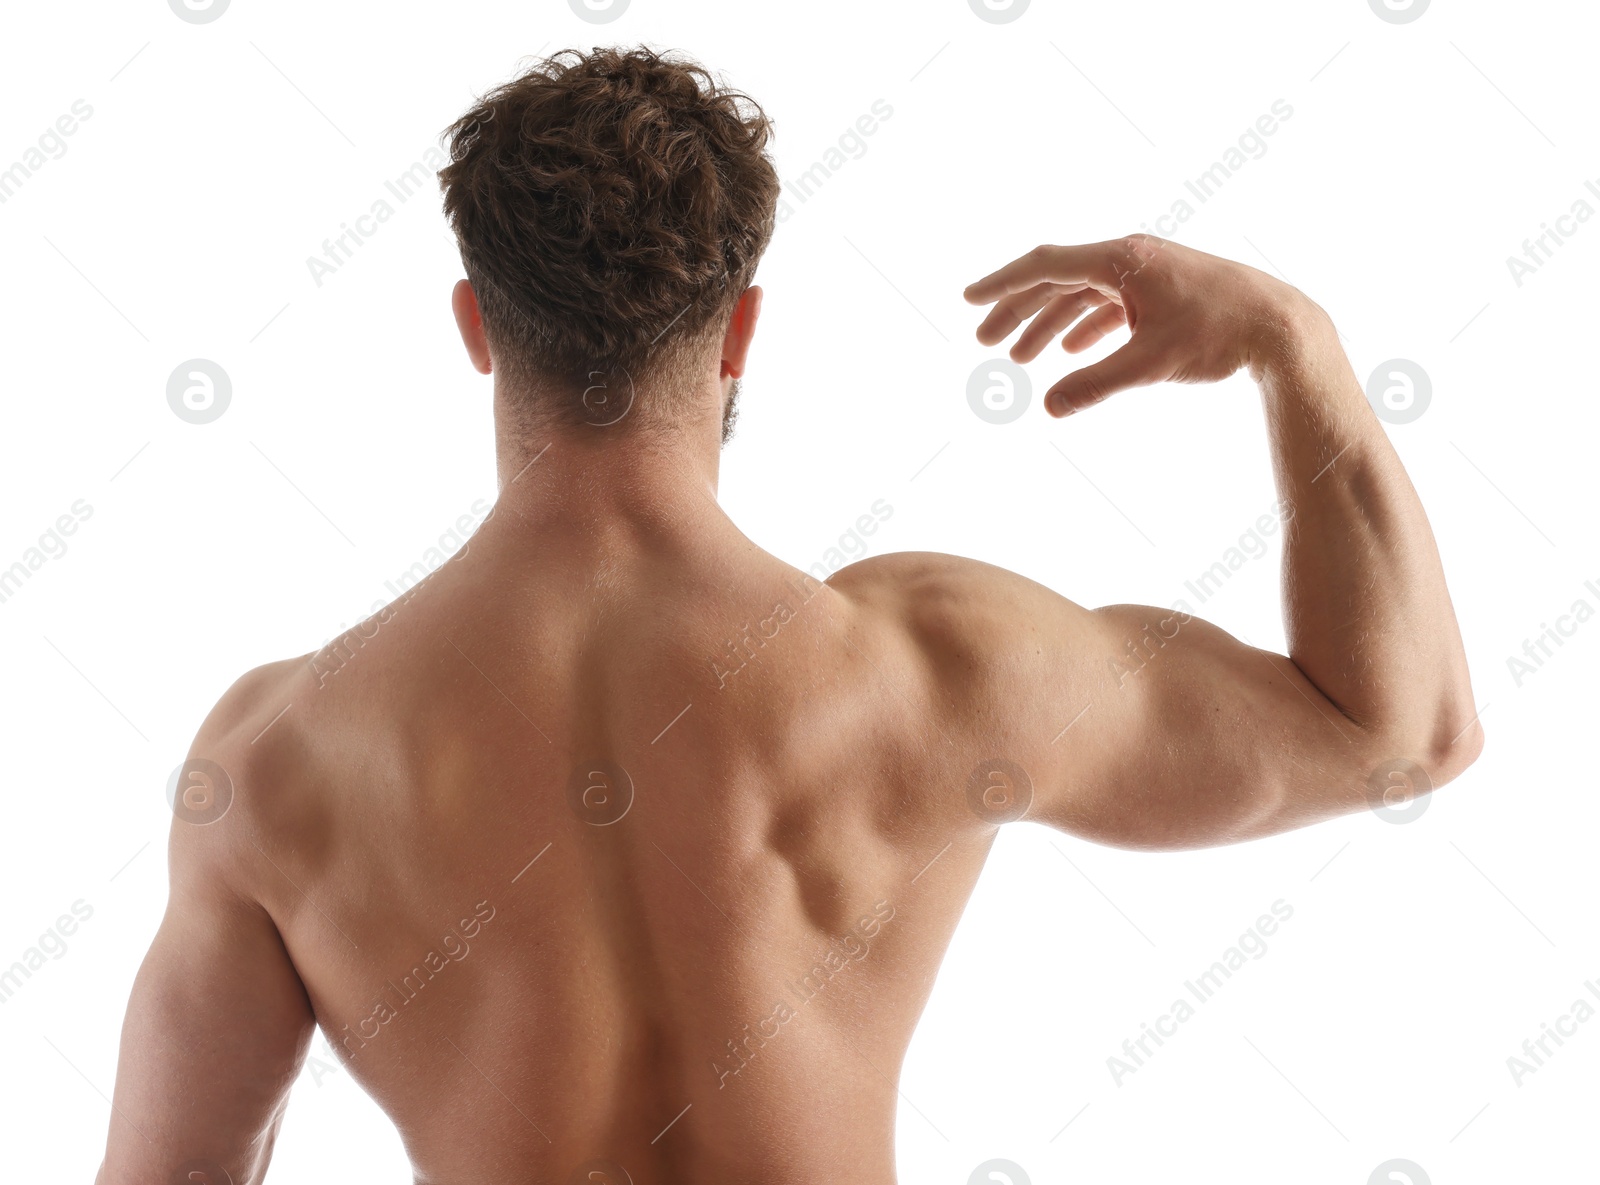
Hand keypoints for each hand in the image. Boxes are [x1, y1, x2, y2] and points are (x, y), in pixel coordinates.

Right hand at [963, 235, 1317, 415]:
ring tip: (1022, 359)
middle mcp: (1130, 258)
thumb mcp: (1150, 364)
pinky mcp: (1163, 291)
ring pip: (1082, 294)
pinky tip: (1070, 352)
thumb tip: (1048, 406)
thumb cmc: (1220, 335)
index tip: (969, 302)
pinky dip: (1084, 327)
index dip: (1002, 286)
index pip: (1045, 267)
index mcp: (1121, 260)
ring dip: (1049, 325)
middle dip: (1018, 312)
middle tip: (986, 342)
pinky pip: (1109, 304)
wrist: (1281, 326)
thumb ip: (1094, 384)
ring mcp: (1147, 273)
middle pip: (1057, 280)